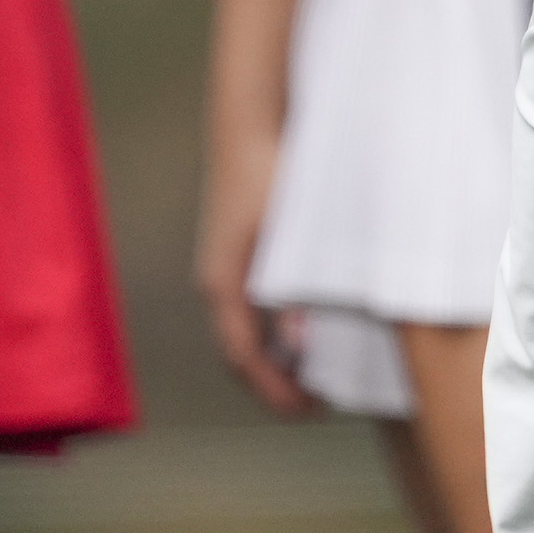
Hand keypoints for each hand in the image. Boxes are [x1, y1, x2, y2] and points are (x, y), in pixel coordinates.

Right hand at [198, 136, 319, 418]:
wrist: (249, 122)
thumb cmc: (269, 173)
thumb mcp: (287, 237)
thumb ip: (291, 294)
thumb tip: (296, 347)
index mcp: (223, 283)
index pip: (243, 358)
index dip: (275, 392)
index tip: (308, 411)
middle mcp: (216, 280)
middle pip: (238, 353)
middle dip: (274, 385)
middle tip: (317, 403)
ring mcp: (222, 266)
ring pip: (243, 331)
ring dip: (273, 359)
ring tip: (314, 374)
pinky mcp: (234, 252)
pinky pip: (248, 307)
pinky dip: (272, 331)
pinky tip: (304, 328)